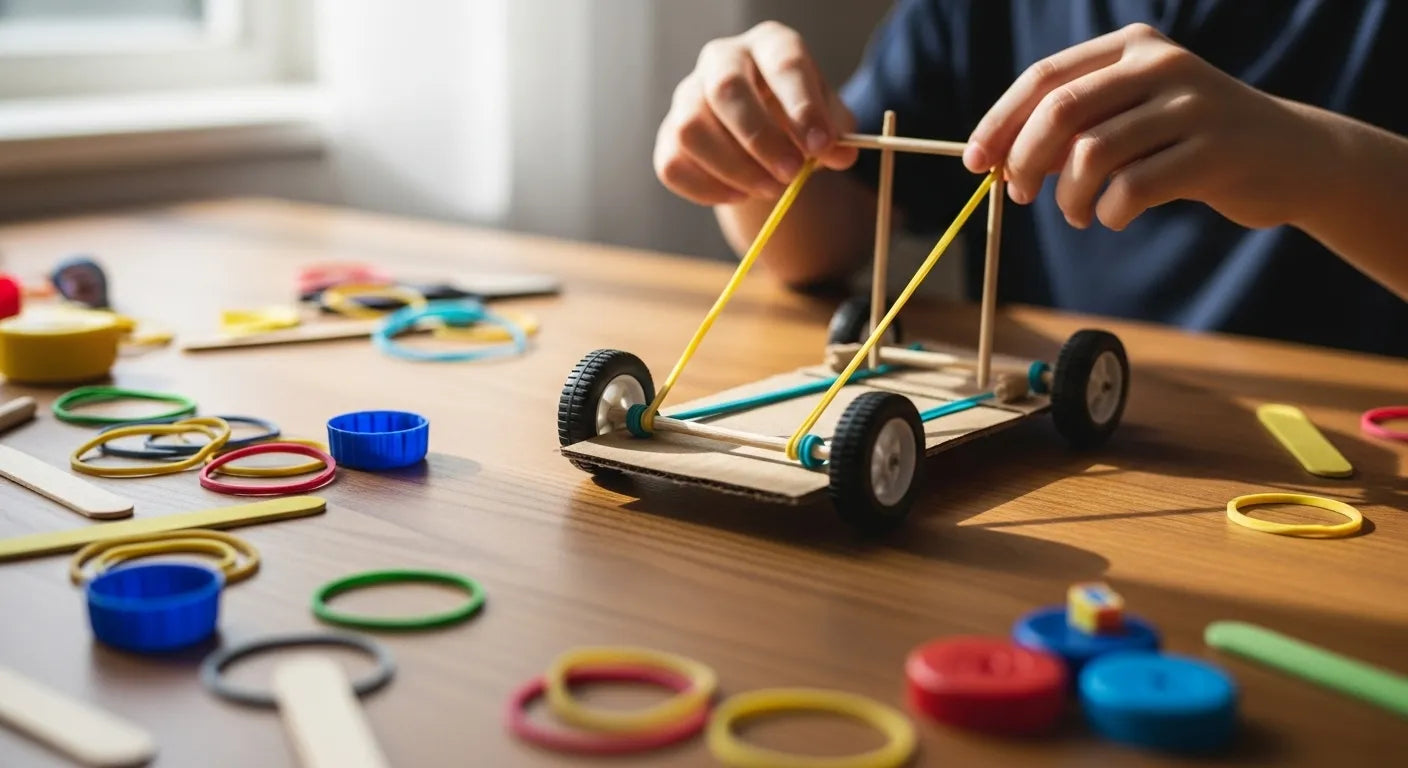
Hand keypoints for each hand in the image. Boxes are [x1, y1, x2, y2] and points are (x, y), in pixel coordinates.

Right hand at [654, 21, 857, 205]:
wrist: (759, 132)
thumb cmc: (795, 117)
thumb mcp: (826, 118)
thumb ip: (836, 134)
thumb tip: (841, 154)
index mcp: (768, 45)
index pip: (783, 63)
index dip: (802, 106)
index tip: (821, 145)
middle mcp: (722, 60)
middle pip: (727, 89)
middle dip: (760, 138)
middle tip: (791, 174)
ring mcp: (688, 96)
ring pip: (692, 130)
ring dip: (734, 168)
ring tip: (770, 189)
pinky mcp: (669, 136)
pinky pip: (673, 165)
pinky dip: (708, 188)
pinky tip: (740, 196)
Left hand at [964, 23, 1319, 230]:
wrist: (1291, 155)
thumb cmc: (1189, 141)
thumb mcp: (1132, 117)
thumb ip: (1073, 128)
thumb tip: (997, 158)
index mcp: (1132, 47)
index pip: (1045, 78)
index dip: (1000, 122)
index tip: (975, 162)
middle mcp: (1161, 64)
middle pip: (1060, 111)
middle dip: (1024, 160)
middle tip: (1020, 195)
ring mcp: (1191, 105)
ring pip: (1092, 154)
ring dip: (1070, 198)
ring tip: (1079, 213)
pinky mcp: (1214, 151)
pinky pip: (1132, 189)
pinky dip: (1109, 213)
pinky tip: (1115, 216)